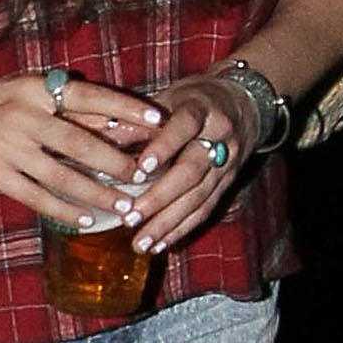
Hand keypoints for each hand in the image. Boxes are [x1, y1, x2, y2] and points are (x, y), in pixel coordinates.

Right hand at [0, 72, 165, 229]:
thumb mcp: (20, 92)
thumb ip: (61, 106)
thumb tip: (112, 121)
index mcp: (35, 88)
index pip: (92, 97)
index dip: (128, 110)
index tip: (160, 122)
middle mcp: (25, 114)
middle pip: (84, 142)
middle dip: (120, 163)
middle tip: (149, 178)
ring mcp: (7, 145)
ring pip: (64, 174)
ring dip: (99, 193)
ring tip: (126, 207)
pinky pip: (36, 195)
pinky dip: (64, 209)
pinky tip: (85, 219)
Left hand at [122, 74, 258, 252]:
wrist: (244, 103)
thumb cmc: (193, 100)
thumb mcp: (167, 98)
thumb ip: (135, 120)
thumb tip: (97, 139)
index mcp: (201, 108)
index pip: (184, 125)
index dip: (164, 146)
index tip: (140, 169)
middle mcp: (219, 136)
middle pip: (192, 170)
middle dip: (160, 197)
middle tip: (130, 217)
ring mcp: (227, 163)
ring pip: (200, 196)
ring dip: (168, 222)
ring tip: (141, 242)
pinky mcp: (228, 183)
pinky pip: (206, 209)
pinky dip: (182, 229)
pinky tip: (160, 244)